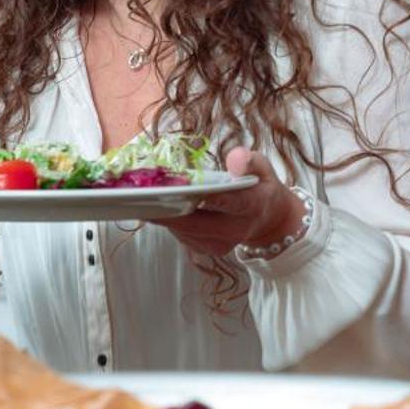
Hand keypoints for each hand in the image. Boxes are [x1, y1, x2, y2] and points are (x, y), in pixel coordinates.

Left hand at [155, 148, 304, 258]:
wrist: (268, 220)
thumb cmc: (259, 187)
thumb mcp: (262, 168)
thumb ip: (249, 161)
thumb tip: (235, 159)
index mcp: (253, 205)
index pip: (233, 203)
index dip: (212, 198)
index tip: (191, 191)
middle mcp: (237, 229)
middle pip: (198, 224)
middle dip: (169, 210)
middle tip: (141, 197)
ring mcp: (222, 243)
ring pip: (185, 231)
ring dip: (163, 215)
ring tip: (141, 198)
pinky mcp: (208, 249)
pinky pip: (183, 236)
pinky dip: (168, 221)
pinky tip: (155, 206)